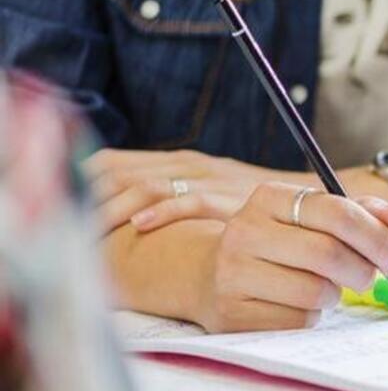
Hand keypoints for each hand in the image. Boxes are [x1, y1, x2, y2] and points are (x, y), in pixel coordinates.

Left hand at [84, 148, 311, 233]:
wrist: (320, 201)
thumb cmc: (262, 207)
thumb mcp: (217, 195)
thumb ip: (183, 199)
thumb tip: (136, 218)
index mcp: (181, 162)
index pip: (115, 162)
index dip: (84, 182)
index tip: (63, 206)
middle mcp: (191, 164)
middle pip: (121, 171)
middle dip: (88, 197)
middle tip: (66, 224)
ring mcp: (210, 179)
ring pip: (147, 184)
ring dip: (116, 207)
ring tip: (91, 229)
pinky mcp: (231, 197)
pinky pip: (191, 201)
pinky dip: (162, 211)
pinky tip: (141, 225)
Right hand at [191, 182, 387, 332]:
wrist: (208, 275)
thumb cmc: (279, 244)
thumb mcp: (314, 220)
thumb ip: (362, 215)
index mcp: (269, 198)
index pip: (337, 212)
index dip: (377, 237)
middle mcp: (245, 230)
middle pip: (328, 254)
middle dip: (362, 270)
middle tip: (370, 277)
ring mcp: (233, 273)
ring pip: (314, 291)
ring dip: (333, 295)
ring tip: (322, 287)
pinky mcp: (232, 313)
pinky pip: (297, 321)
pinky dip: (311, 317)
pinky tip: (297, 305)